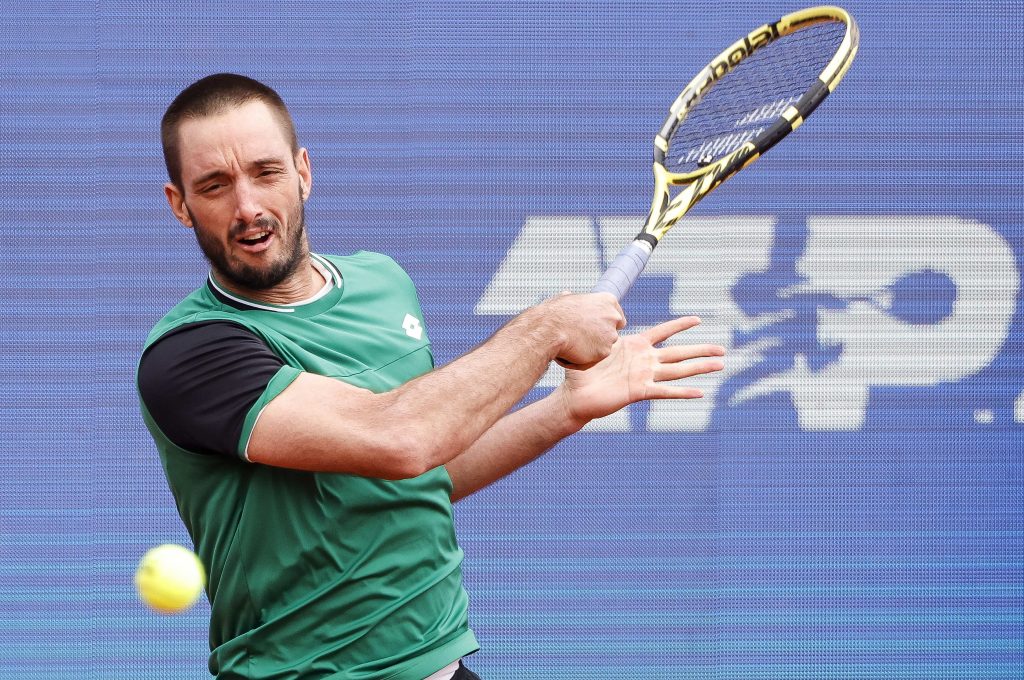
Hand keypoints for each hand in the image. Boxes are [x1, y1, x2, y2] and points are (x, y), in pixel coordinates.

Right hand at [535, 292, 626, 367]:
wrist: (550, 328)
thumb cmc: (555, 313)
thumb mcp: (566, 298)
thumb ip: (577, 302)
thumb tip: (568, 296)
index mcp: (607, 301)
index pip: (618, 318)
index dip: (606, 325)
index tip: (596, 329)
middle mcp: (613, 317)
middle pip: (611, 333)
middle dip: (598, 337)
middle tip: (580, 338)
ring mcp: (610, 336)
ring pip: (602, 347)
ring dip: (590, 348)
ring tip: (571, 344)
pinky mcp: (604, 352)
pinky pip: (594, 359)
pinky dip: (583, 359)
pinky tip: (569, 352)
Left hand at [556, 316, 724, 426]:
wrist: (575, 396)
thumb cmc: (581, 371)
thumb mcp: (592, 343)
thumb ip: (598, 327)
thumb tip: (586, 301)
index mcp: (635, 346)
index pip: (662, 332)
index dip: (680, 325)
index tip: (699, 319)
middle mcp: (644, 361)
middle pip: (678, 353)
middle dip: (701, 350)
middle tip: (723, 349)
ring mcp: (644, 376)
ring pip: (677, 370)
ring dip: (699, 368)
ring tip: (720, 365)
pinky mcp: (639, 392)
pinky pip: (664, 391)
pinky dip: (682, 392)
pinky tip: (699, 392)